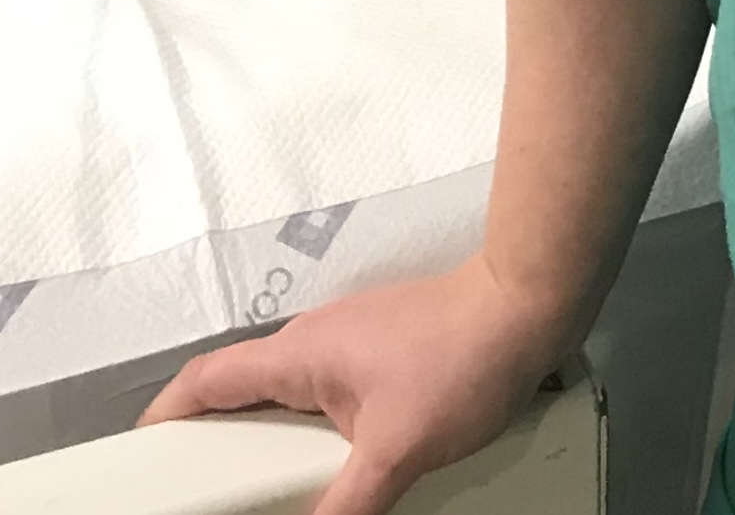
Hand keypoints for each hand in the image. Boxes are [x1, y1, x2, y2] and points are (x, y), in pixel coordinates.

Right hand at [139, 256, 573, 514]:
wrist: (530, 303)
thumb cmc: (463, 357)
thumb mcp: (396, 452)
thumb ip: (344, 508)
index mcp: (299, 355)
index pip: (208, 379)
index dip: (167, 415)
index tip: (142, 454)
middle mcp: (316, 342)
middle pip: (243, 396)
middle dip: (219, 445)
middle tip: (209, 496)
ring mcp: (351, 344)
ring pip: (289, 399)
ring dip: (272, 443)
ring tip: (269, 494)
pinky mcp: (382, 354)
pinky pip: (327, 398)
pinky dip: (313, 434)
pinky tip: (332, 470)